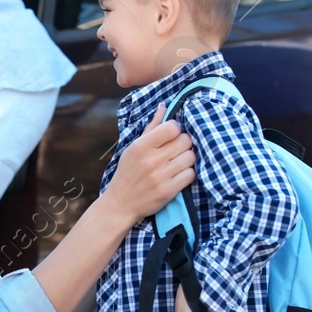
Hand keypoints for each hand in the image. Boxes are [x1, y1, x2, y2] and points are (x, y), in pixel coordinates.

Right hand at [107, 105, 194, 221]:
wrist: (120, 204)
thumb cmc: (127, 172)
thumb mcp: (133, 148)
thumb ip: (151, 127)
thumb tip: (164, 106)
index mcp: (141, 146)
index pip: (172, 127)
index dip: (176, 129)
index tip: (171, 136)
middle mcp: (151, 160)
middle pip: (185, 140)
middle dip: (184, 143)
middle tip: (177, 150)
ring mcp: (160, 176)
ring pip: (191, 157)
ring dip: (187, 158)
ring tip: (178, 162)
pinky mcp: (168, 191)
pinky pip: (191, 174)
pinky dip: (188, 173)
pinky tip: (179, 174)